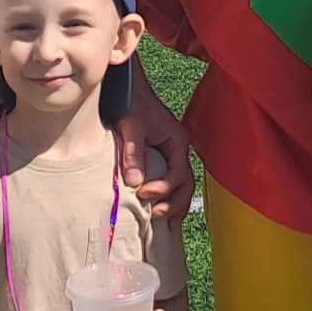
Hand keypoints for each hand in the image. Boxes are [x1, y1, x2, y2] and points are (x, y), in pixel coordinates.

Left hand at [114, 84, 194, 221]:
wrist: (126, 86)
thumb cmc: (130, 101)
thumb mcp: (132, 125)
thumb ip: (134, 152)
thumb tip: (136, 182)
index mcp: (177, 140)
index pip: (178, 173)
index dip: (164, 188)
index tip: (144, 194)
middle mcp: (178, 149)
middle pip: (186, 183)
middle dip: (174, 203)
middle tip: (157, 217)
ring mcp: (171, 153)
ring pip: (181, 184)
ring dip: (174, 204)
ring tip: (165, 223)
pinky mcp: (160, 155)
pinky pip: (169, 179)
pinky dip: (168, 196)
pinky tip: (160, 209)